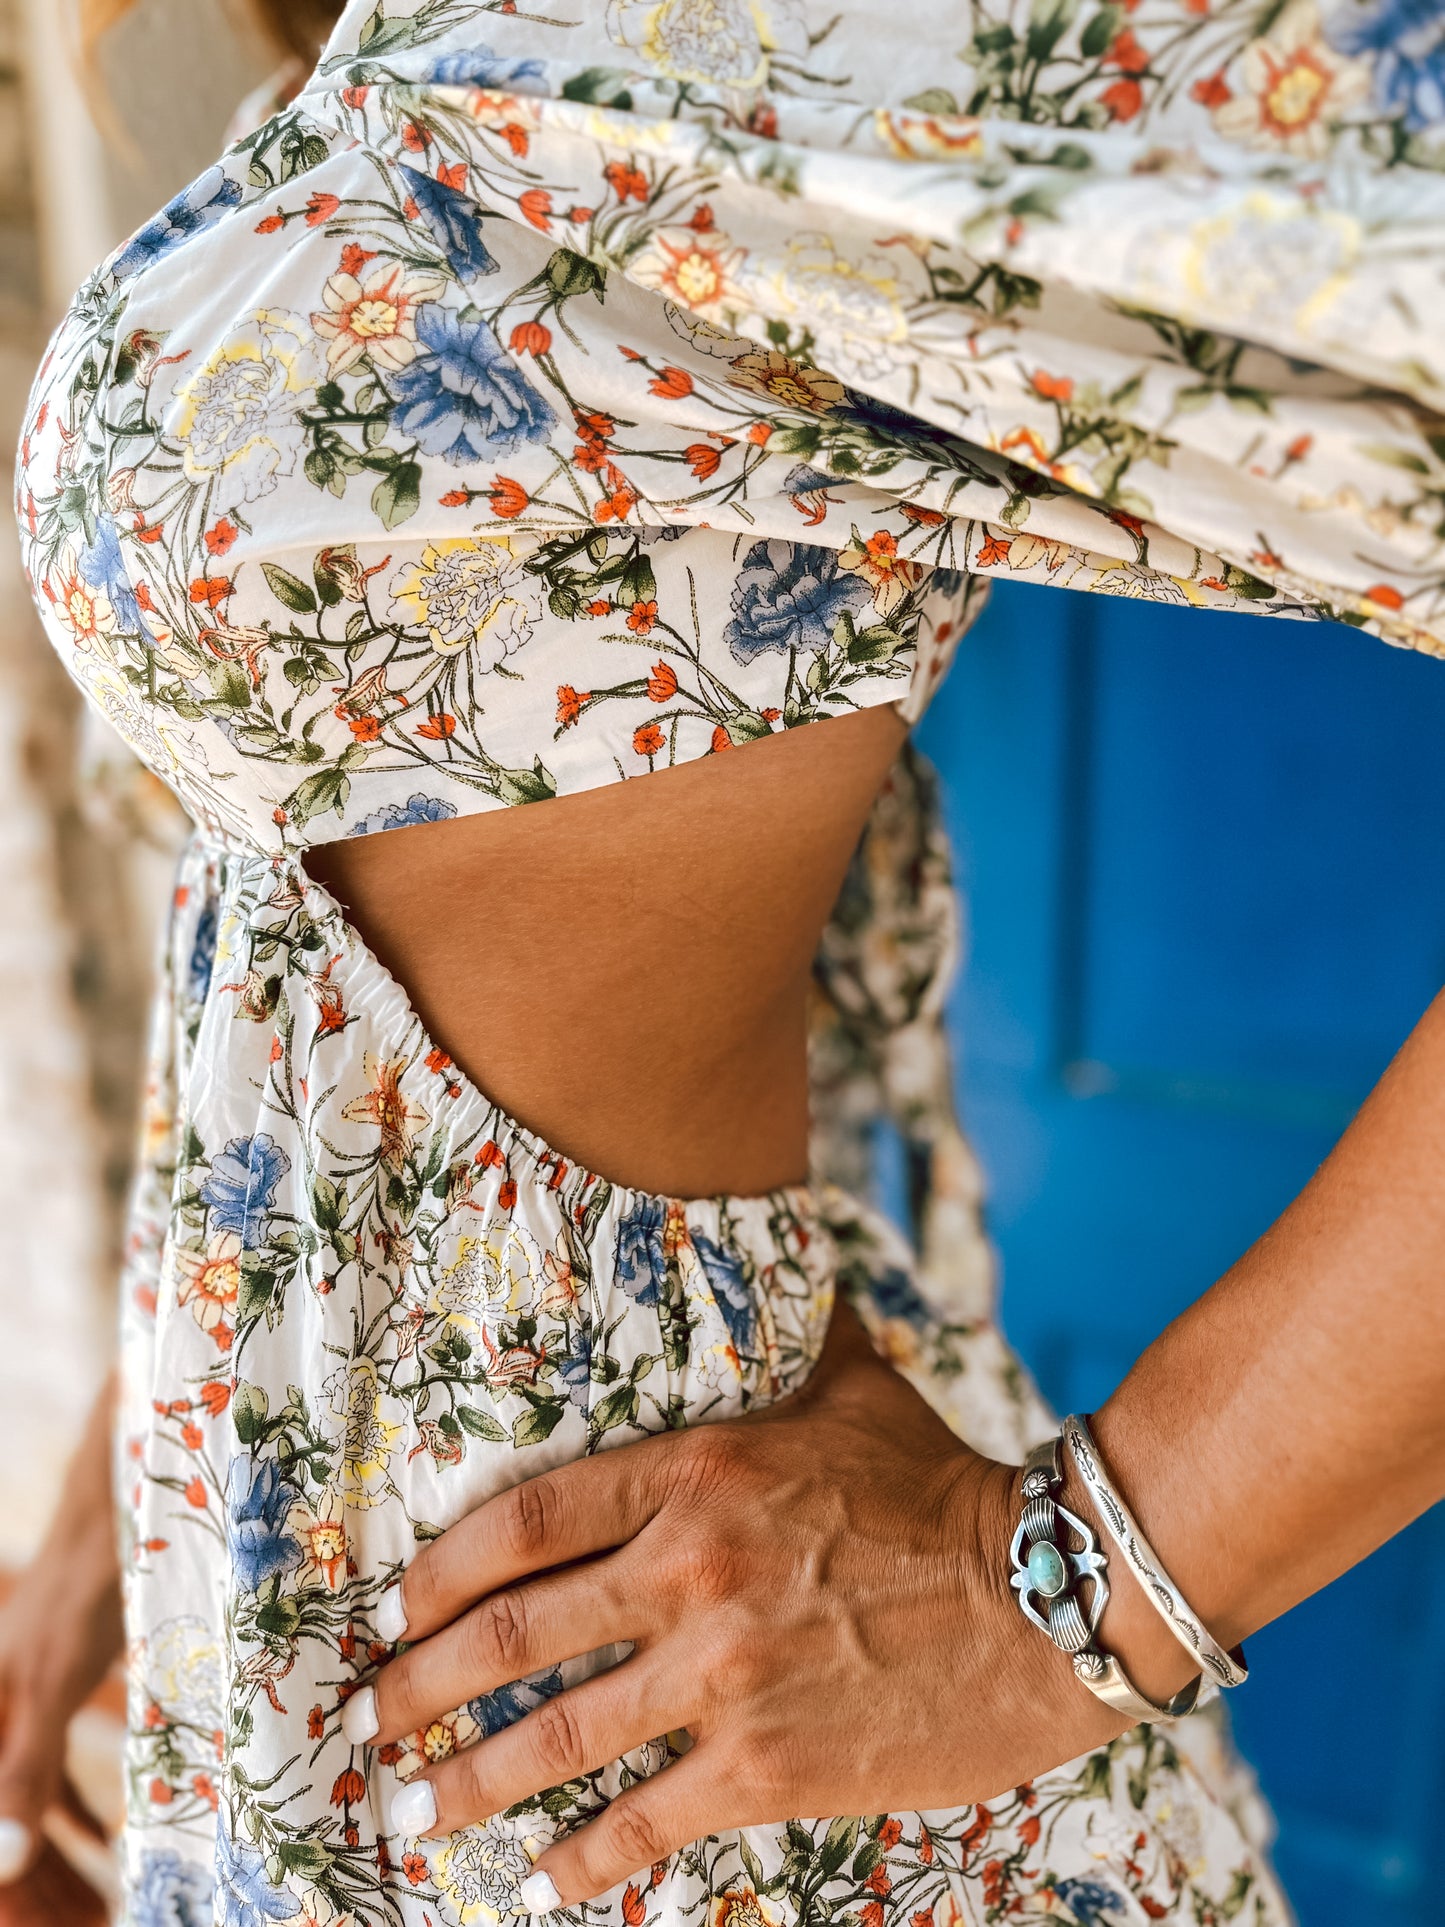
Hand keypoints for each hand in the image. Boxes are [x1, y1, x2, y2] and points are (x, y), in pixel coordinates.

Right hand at [0, 1377, 122, 1913]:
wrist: (118, 1497)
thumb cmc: (86, 1580)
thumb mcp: (55, 1681)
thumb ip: (27, 1771)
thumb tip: (3, 1868)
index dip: (15, 1895)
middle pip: (7, 1829)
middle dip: (41, 1888)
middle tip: (90, 1926)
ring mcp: (25, 1703)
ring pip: (32, 1807)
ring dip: (59, 1862)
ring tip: (102, 1906)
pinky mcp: (60, 1688)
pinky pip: (52, 1771)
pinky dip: (74, 1814)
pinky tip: (105, 1841)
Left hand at [347, 1306, 1126, 1904]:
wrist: (1047, 1595)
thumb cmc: (942, 1486)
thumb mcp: (854, 1387)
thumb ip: (786, 1336)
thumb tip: (764, 1249)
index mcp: (698, 1472)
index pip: (526, 1520)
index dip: (440, 1571)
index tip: (395, 1607)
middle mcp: (691, 1570)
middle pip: (511, 1634)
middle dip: (423, 1685)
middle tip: (371, 1716)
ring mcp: (725, 1673)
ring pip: (558, 1736)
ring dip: (472, 1781)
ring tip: (414, 1811)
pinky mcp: (768, 1764)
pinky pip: (645, 1821)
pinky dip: (583, 1856)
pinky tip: (543, 1877)